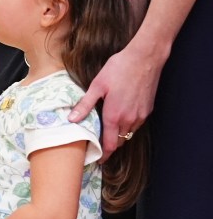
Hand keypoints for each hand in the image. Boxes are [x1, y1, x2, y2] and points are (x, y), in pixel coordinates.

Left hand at [68, 39, 160, 159]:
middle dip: (110, 144)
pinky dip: (128, 125)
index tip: (99, 159)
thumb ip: (85, 104)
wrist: (144, 59)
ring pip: (129, 132)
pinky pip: (136, 123)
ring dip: (119, 134)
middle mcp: (129, 119)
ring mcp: (141, 115)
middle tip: (99, 143)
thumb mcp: (97, 86)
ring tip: (107, 129)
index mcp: (114, 115)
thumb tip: (71, 119)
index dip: (105, 154)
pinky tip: (120, 115)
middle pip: (120, 140)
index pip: (110, 144)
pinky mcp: (148, 109)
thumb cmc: (118, 69)